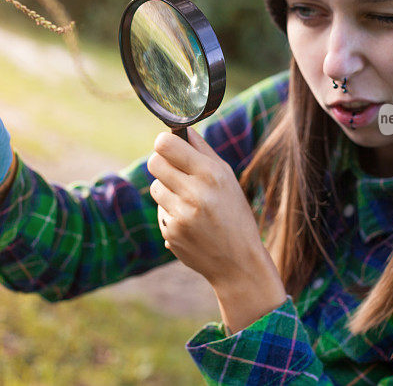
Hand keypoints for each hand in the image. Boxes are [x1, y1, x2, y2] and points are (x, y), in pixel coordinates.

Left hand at [146, 128, 274, 287]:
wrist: (238, 262)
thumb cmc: (235, 214)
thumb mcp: (228, 178)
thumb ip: (203, 151)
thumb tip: (183, 129)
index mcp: (211, 174)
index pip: (165, 145)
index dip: (163, 143)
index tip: (168, 147)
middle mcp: (194, 193)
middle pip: (154, 162)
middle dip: (162, 163)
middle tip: (175, 171)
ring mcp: (180, 216)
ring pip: (155, 187)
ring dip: (166, 190)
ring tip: (188, 201)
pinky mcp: (171, 233)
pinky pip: (160, 211)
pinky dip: (171, 213)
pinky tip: (190, 223)